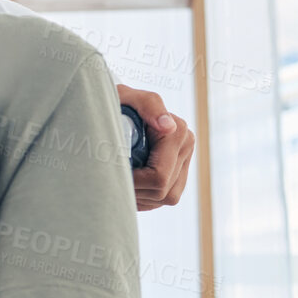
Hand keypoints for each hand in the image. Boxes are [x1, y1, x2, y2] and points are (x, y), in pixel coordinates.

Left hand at [116, 84, 194, 209]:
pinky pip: (162, 200)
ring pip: (164, 199)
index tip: (111, 173)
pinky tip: (128, 184)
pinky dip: (143, 197)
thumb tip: (167, 126)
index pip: (158, 177)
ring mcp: (184, 164)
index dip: (133, 181)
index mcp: (179, 133)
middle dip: (135, 190)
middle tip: (111, 178)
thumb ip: (148, 105)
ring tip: (118, 179)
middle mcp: (186, 149)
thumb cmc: (119, 102)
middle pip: (162, 192)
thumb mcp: (126, 97)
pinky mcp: (177, 176)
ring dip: (139, 196)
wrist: (118, 109)